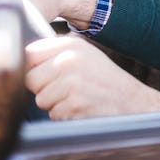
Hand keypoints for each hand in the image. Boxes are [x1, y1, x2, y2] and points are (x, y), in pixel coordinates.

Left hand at [25, 36, 159, 119]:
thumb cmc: (106, 80)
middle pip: (30, 79)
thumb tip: (27, 55)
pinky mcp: (74, 104)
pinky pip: (53, 114)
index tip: (48, 73)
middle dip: (44, 88)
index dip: (36, 67)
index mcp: (71, 45)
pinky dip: (66, 115)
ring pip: (41, 99)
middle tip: (69, 88)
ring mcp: (71, 82)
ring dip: (55, 104)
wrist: (132, 101)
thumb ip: (57, 52)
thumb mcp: (85, 55)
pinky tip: (83, 106)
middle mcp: (69, 60)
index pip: (30, 53)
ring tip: (78, 96)